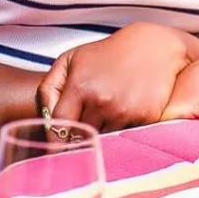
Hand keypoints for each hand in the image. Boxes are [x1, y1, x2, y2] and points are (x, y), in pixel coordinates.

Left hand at [37, 23, 189, 130]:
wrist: (154, 47)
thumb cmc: (107, 54)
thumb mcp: (72, 60)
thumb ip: (49, 88)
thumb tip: (44, 121)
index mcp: (81, 86)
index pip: (59, 127)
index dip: (55, 140)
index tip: (54, 150)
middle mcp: (102, 101)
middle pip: (80, 138)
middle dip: (77, 141)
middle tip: (77, 142)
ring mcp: (125, 111)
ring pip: (103, 141)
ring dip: (100, 138)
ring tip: (103, 124)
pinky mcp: (146, 118)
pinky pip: (125, 137)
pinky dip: (120, 134)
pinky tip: (123, 118)